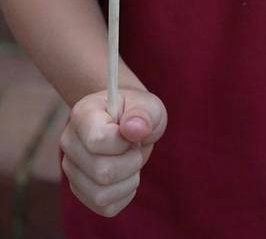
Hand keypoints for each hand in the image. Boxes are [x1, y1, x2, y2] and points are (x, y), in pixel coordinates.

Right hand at [60, 88, 167, 216]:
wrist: (129, 124)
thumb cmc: (138, 113)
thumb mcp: (147, 106)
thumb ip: (143, 114)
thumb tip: (134, 129)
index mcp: (82, 114)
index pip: (97, 141)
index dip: (122, 143)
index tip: (131, 133)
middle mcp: (69, 142)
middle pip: (102, 172)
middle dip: (131, 162)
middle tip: (134, 147)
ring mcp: (71, 169)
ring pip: (101, 195)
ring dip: (129, 180)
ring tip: (130, 161)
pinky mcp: (80, 191)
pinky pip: (106, 207)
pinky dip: (125, 194)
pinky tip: (126, 175)